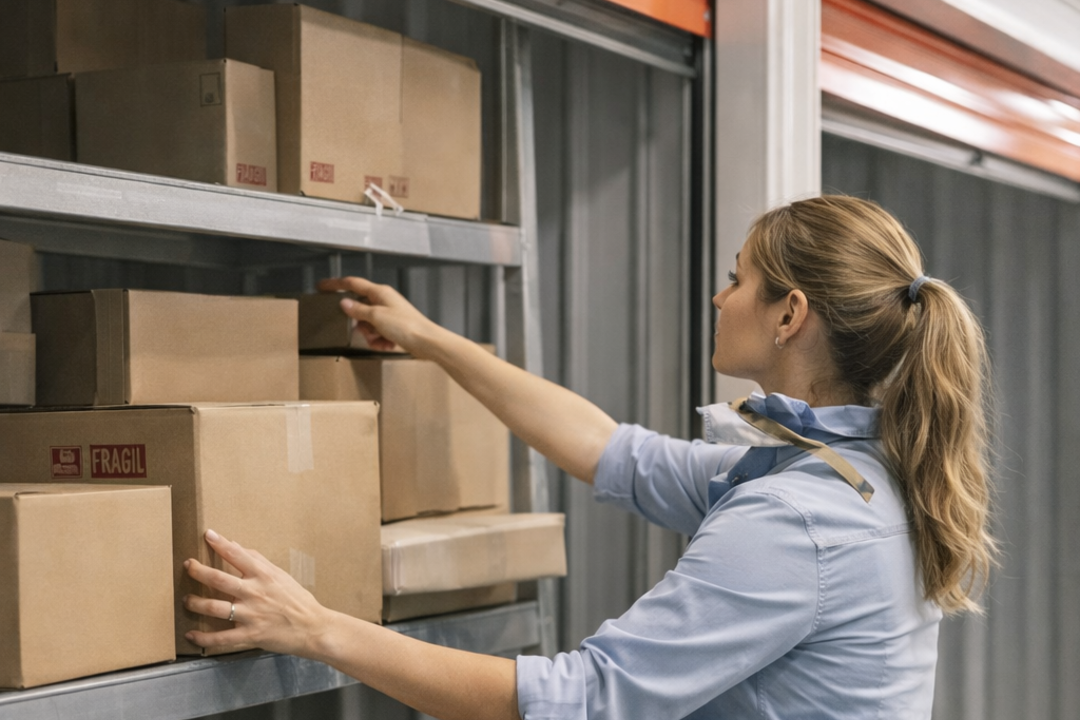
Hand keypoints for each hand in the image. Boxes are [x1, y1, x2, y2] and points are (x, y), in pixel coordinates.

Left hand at [183, 529, 331, 656]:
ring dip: (195, 603)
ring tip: (186, 600)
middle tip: (188, 565)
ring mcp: (251, 615)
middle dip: (199, 571)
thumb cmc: (297, 600)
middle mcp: (255, 593)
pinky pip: (221, 638)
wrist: (313, 628)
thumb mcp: (281, 575)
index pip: (238, 555)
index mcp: (264, 576)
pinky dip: (203, 637)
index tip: (208, 535)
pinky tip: (191, 634)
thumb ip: (258, 561)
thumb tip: (236, 546)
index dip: (220, 544)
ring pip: (214, 608)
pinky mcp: (250, 635)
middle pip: (219, 580)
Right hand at [316, 276, 442, 357]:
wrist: (426, 342)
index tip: (322, 286)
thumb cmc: (407, 326)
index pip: (352, 283)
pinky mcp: (394, 328)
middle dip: (359, 323)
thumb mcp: (376, 317)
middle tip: (365, 330)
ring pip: (367, 325)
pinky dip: (379, 342)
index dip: (335, 284)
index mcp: (379, 292)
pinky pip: (377, 335)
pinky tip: (387, 345)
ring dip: (370, 335)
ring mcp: (389, 315)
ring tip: (381, 339)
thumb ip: (357, 310)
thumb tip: (344, 304)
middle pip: (359, 309)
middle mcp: (384, 301)